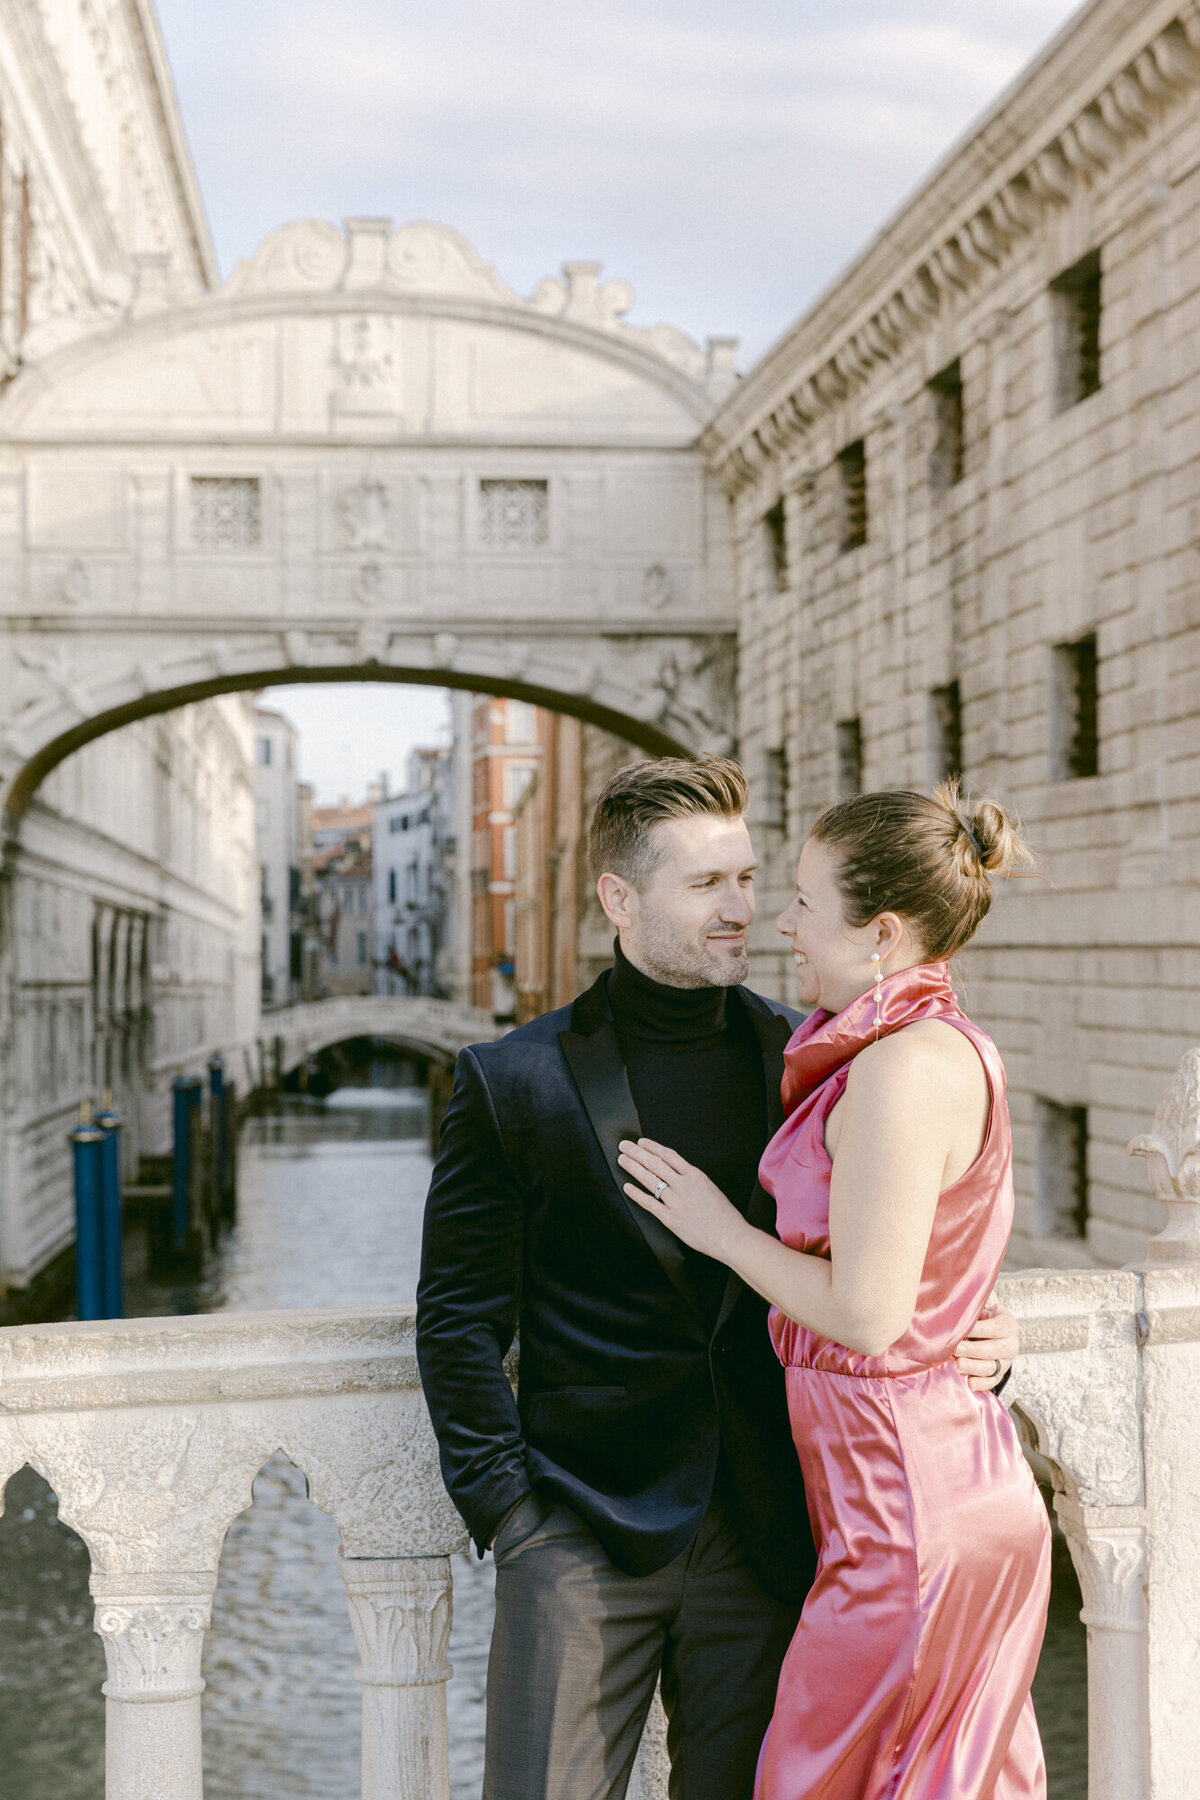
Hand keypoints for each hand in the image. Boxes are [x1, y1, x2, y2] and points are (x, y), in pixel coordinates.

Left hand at [618, 1139, 744, 1263]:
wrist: (730, 1236)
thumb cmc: (724, 1215)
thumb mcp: (711, 1188)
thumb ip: (693, 1181)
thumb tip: (678, 1175)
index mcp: (695, 1176)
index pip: (669, 1156)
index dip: (653, 1147)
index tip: (641, 1143)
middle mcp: (684, 1185)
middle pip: (656, 1164)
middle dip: (637, 1153)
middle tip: (624, 1146)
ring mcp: (676, 1202)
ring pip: (650, 1180)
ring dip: (634, 1168)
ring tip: (622, 1160)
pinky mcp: (671, 1219)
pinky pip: (650, 1204)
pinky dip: (637, 1195)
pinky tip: (627, 1187)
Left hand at [956, 1292, 1017, 1391]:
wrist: (991, 1331)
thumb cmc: (982, 1314)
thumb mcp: (983, 1302)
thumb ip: (977, 1294)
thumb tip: (962, 1279)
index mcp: (1008, 1324)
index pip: (996, 1328)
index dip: (978, 1329)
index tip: (960, 1329)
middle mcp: (1011, 1344)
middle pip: (994, 1350)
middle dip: (973, 1350)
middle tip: (955, 1349)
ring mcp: (1006, 1361)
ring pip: (992, 1367)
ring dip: (974, 1367)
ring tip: (958, 1364)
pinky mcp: (1000, 1374)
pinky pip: (992, 1381)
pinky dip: (981, 1384)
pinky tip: (969, 1383)